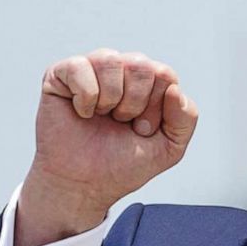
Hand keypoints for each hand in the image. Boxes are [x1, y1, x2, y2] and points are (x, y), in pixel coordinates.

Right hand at [15, 49, 198, 245]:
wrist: (83, 185)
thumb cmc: (122, 165)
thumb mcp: (169, 148)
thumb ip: (186, 119)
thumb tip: (174, 88)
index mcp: (148, 83)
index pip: (164, 74)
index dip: (156, 108)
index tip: (142, 130)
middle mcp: (121, 71)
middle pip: (140, 65)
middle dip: (134, 104)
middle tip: (121, 124)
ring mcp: (91, 69)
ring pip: (111, 60)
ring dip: (110, 99)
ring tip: (103, 117)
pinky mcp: (61, 74)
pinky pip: (80, 67)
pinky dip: (85, 97)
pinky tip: (82, 113)